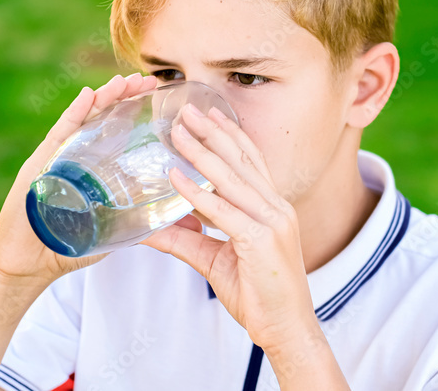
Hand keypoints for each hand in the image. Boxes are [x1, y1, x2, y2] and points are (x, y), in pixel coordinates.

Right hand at [0, 73, 158, 286]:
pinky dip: (74, 114)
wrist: (28, 264)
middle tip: (149, 80)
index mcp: (95, 167)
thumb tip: (196, 223)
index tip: (160, 95)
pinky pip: (60, 135)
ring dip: (105, 98)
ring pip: (84, 119)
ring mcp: (58, 157)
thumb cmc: (70, 247)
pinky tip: (87, 96)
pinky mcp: (40, 165)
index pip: (119, 131)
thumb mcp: (118, 231)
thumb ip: (152, 223)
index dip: (138, 111)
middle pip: (104, 118)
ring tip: (124, 81)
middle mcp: (77, 156)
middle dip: (126, 96)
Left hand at [140, 103, 317, 350]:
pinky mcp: (261, 240)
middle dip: (213, 133)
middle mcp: (276, 208)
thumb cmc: (258, 295)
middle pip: (241, 161)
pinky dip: (198, 193)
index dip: (230, 135)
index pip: (251, 161)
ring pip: (232, 179)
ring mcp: (272, 222)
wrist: (286, 328)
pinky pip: (224, 211)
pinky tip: (176, 178)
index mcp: (273, 208)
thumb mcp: (215, 261)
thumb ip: (187, 240)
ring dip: (202, 152)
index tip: (209, 114)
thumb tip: (151, 228)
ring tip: (178, 131)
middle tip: (186, 110)